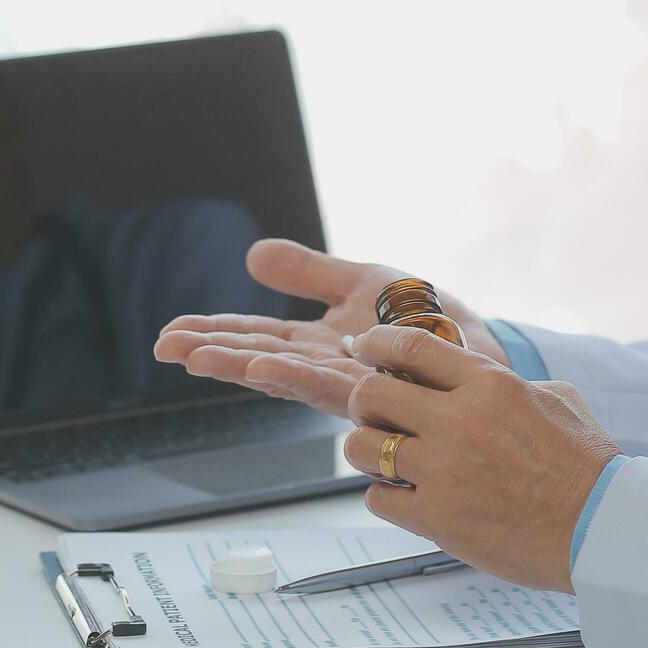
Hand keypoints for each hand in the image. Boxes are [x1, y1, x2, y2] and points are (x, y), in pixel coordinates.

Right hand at [153, 239, 505, 416]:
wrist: (481, 348)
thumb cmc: (427, 320)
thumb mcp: (359, 282)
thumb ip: (307, 272)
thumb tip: (251, 254)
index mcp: (315, 344)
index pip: (253, 337)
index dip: (211, 334)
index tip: (169, 335)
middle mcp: (324, 369)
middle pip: (256, 359)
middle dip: (210, 353)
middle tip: (165, 348)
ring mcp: (348, 385)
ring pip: (283, 376)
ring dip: (238, 367)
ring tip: (198, 358)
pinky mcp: (378, 392)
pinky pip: (327, 385)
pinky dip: (290, 376)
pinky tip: (259, 369)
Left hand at [338, 325, 618, 592]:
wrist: (603, 528)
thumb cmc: (587, 467)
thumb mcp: (557, 398)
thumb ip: (506, 383)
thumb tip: (473, 373)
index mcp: (491, 384)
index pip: (409, 345)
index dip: (375, 344)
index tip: (364, 350)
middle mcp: (460, 420)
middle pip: (369, 393)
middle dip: (364, 404)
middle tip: (375, 417)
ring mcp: (445, 469)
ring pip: (361, 447)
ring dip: (366, 453)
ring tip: (388, 462)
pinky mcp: (436, 516)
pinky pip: (377, 497)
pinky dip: (386, 498)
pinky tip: (408, 499)